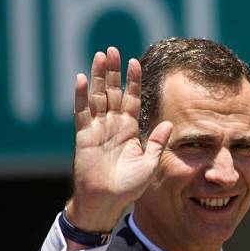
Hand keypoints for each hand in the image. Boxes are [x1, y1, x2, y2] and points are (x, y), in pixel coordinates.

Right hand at [66, 47, 171, 233]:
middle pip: (114, 92)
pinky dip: (81, 96)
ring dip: (99, 76)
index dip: (133, 81)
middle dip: (114, 71)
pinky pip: (81, 112)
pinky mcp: (83, 136)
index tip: (135, 62)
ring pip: (98, 96)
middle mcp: (113, 125)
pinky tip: (82, 78)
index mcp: (129, 130)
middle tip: (113, 49)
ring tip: (100, 56)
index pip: (132, 99)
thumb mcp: (149, 163)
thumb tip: (168, 123)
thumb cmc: (129, 186)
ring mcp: (97, 128)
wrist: (106, 201)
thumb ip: (157, 142)